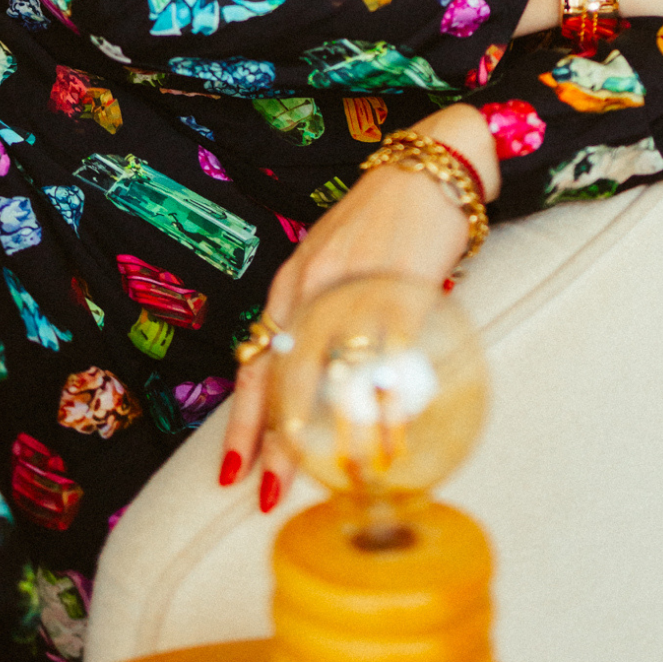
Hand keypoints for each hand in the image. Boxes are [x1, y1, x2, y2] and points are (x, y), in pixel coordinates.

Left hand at [217, 103, 498, 511]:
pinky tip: (391, 439)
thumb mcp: (332, 258)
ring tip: (335, 480)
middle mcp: (315, 288)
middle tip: (271, 495)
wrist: (430, 165)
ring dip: (333, 435)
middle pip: (287, 379)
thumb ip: (315, 307)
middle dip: (278, 444)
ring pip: (333, 376)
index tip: (232, 470)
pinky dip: (387, 405)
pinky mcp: (403, 289)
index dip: (243, 421)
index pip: (257, 362)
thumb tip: (307, 372)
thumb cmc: (383, 217)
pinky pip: (389, 359)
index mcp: (292, 282)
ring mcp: (357, 289)